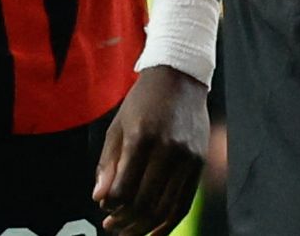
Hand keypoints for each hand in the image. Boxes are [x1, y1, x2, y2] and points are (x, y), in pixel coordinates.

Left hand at [94, 66, 207, 234]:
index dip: (111, 206)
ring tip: (128, 232)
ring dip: (143, 227)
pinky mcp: (200, 163)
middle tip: (112, 225)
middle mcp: (168, 150)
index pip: (124, 190)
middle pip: (144, 203)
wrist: (181, 78)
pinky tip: (154, 232)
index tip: (104, 208)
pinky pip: (183, 203)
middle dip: (125, 221)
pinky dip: (167, 223)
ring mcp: (187, 158)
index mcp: (142, 138)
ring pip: (164, 208)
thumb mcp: (118, 127)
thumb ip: (108, 164)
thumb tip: (100, 198)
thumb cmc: (144, 102)